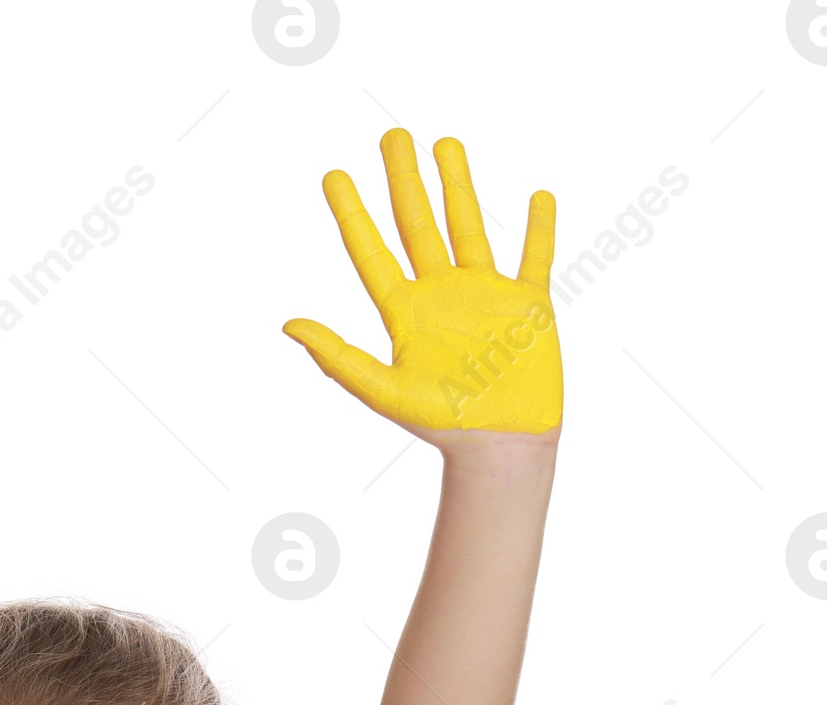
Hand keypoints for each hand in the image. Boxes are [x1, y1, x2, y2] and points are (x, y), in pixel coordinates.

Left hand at [283, 129, 560, 445]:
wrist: (499, 445)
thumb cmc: (441, 425)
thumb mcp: (383, 390)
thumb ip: (338, 356)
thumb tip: (289, 325)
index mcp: (404, 313)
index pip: (373, 252)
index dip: (352, 214)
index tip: (334, 176)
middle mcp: (441, 296)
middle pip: (417, 225)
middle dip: (404, 180)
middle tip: (392, 137)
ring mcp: (485, 296)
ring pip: (468, 227)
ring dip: (458, 185)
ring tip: (444, 145)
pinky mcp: (528, 304)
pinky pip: (534, 256)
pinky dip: (538, 227)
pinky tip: (537, 196)